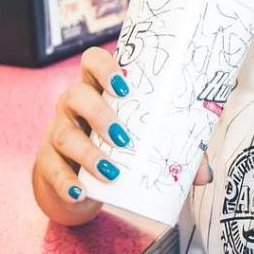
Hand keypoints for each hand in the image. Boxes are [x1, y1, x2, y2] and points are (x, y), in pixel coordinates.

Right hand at [31, 46, 212, 226]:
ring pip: (64, 134)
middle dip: (100, 114)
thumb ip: (173, 151)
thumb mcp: (140, 142)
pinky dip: (66, 182)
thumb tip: (206, 175)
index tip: (125, 87)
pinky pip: (52, 169)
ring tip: (111, 171)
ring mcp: (57, 132)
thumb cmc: (115, 148)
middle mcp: (73, 105)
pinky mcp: (47, 163)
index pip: (92, 61)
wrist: (78, 181)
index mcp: (97, 88)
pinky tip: (80, 192)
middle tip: (124, 137)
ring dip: (88, 152)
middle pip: (76, 95)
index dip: (105, 67)